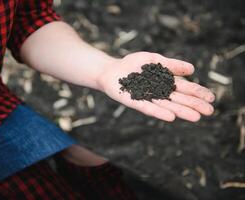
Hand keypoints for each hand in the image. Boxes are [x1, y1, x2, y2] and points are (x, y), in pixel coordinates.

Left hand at [97, 52, 214, 121]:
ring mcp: (148, 98)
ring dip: (181, 111)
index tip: (211, 98)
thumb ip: (171, 64)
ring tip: (196, 117)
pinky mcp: (135, 102)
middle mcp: (159, 92)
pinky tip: (171, 116)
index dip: (197, 93)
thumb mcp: (154, 60)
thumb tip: (191, 69)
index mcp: (165, 82)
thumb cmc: (132, 64)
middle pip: (179, 99)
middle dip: (194, 105)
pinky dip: (159, 112)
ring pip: (167, 106)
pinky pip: (149, 108)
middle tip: (210, 112)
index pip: (185, 88)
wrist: (112, 70)